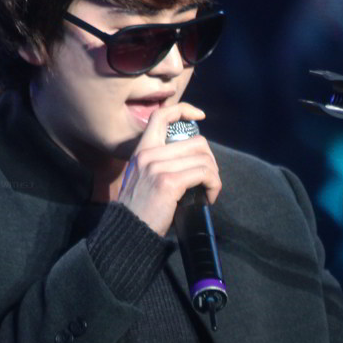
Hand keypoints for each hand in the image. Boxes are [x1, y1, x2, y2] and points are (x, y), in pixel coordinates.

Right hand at [116, 102, 220, 235]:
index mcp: (141, 150)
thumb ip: (162, 163)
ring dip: (213, 177)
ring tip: (207, 192)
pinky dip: (213, 186)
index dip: (184, 110)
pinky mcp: (168, 182)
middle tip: (208, 180)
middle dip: (210, 161)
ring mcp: (157, 167)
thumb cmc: (141, 211)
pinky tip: (208, 198)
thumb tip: (193, 159)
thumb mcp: (144, 179)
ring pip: (204, 159)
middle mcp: (148, 154)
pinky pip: (204, 174)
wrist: (128, 232)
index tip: (200, 116)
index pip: (161, 116)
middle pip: (196, 142)